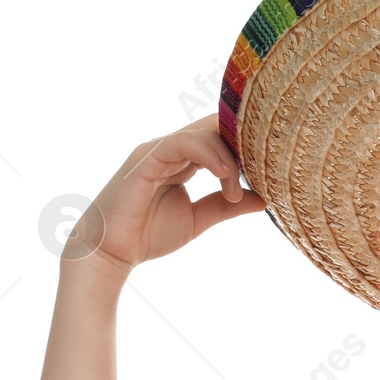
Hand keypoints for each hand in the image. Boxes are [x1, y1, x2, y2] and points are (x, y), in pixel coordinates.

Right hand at [65, 115, 266, 273]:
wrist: (112, 252)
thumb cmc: (148, 234)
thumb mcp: (199, 218)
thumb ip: (227, 206)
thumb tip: (264, 199)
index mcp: (182, 159)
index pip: (219, 136)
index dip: (245, 146)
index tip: (267, 170)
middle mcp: (170, 149)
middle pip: (215, 127)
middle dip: (242, 144)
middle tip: (261, 171)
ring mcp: (157, 151)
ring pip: (204, 133)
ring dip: (229, 158)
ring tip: (236, 191)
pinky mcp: (146, 159)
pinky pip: (183, 144)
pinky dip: (210, 156)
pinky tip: (226, 177)